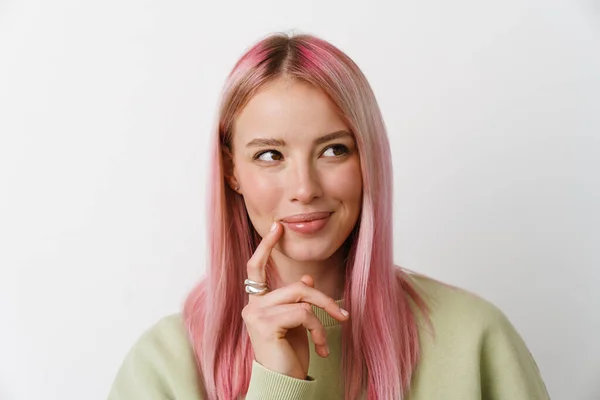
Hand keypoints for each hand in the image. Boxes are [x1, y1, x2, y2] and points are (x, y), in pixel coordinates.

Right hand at [241, 222, 349, 379]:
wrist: (283, 384)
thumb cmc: (288, 356)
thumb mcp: (296, 325)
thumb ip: (297, 300)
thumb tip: (306, 279)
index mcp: (257, 303)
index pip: (256, 267)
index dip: (266, 246)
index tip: (277, 227)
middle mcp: (252, 306)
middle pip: (295, 285)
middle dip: (323, 299)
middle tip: (343, 316)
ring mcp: (256, 314)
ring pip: (302, 297)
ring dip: (323, 317)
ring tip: (327, 339)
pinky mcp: (265, 324)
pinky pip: (303, 313)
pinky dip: (317, 329)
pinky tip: (319, 348)